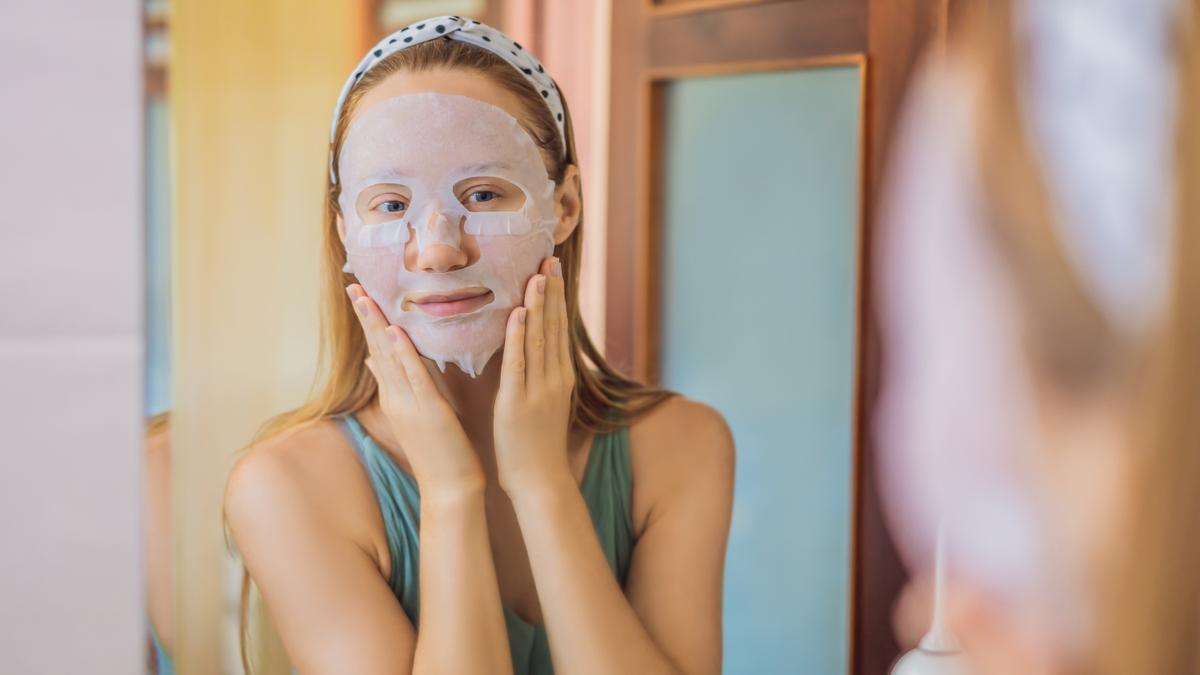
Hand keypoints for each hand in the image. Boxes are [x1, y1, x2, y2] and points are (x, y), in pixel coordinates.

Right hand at [347, 284, 483, 498]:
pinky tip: (395, 333)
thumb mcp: (412, 412)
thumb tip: (373, 358)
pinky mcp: (428, 412)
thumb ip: (395, 384)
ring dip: (377, 326)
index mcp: (394, 395)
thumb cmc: (438, 450)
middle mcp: (395, 396)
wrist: (449, 489)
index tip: (359, 292)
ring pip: (389, 358)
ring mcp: (408, 404)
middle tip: (352, 284)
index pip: (377, 350)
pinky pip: (414, 377)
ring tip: (365, 297)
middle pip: (376, 348)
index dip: (368, 321)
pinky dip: (404, 354)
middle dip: (364, 316)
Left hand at [493, 257, 575, 494]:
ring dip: (539, 304)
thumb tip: (538, 349)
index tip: (553, 267)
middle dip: (552, 291)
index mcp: (560, 376)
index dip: (557, 297)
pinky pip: (519, 364)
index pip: (559, 328)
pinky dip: (519, 337)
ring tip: (538, 274)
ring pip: (540, 338)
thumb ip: (544, 374)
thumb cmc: (537, 443)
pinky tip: (519, 314)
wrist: (540, 480)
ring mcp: (539, 389)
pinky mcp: (518, 401)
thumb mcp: (547, 402)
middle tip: (550, 257)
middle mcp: (554, 377)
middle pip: (554, 326)